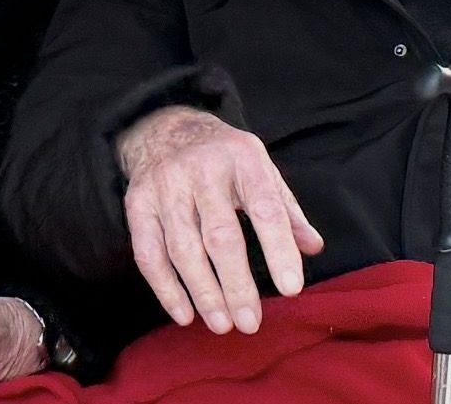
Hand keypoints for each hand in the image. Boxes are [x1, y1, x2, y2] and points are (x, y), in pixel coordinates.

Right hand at [117, 106, 323, 334]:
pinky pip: (148, 252)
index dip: (279, 250)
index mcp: (242, 158)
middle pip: (220, 235)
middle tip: (251, 323)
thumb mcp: (261, 169)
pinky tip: (184, 313)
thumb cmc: (223, 158)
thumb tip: (312, 247)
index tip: (291, 289)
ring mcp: (166, 185)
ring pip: (183, 247)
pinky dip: (165, 287)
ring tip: (222, 324)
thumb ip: (286, 210)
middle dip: (236, 284)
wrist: (163, 127)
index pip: (265, 208)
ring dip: (203, 292)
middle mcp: (202, 169)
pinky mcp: (138, 202)